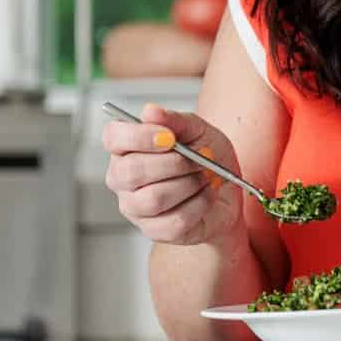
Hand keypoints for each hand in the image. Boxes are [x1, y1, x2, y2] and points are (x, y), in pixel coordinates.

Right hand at [103, 102, 243, 246]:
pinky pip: (175, 220)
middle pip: (132, 171)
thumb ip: (175, 120)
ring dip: (190, 184)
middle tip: (201, 157)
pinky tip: (207, 195)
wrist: (228, 192)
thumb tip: (151, 111)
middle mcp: (122, 178)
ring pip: (154, 198)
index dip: (139, 136)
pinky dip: (200, 204)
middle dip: (175, 163)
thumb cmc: (207, 158)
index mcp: (126, 147)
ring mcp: (135, 207)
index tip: (168, 137)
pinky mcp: (154, 230)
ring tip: (205, 176)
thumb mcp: (198, 130)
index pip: (113, 137)